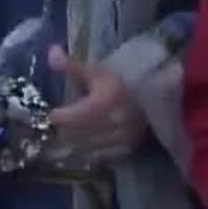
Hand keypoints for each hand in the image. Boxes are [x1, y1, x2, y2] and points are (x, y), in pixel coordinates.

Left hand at [46, 46, 146, 163]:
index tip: (55, 112)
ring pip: (83, 148)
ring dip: (75, 142)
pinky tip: (89, 143)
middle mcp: (110, 123)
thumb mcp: (97, 72)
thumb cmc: (122, 83)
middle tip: (62, 125)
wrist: (156, 98)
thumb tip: (51, 52)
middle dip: (63, 131)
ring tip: (73, 134)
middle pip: (72, 135)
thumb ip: (72, 66)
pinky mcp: (126, 150)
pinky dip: (90, 151)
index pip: (66, 118)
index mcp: (101, 102)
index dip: (57, 116)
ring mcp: (119, 139)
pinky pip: (97, 156)